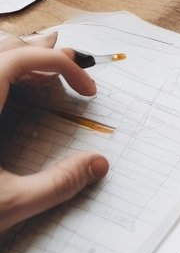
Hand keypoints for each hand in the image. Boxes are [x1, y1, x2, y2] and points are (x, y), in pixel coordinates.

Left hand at [0, 34, 106, 232]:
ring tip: (38, 67)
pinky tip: (8, 95)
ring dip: (14, 56)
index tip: (85, 92)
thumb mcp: (6, 205)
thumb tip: (96, 165)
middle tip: (70, 66)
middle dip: (40, 52)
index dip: (62, 66)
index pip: (22, 58)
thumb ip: (56, 184)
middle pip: (3, 47)